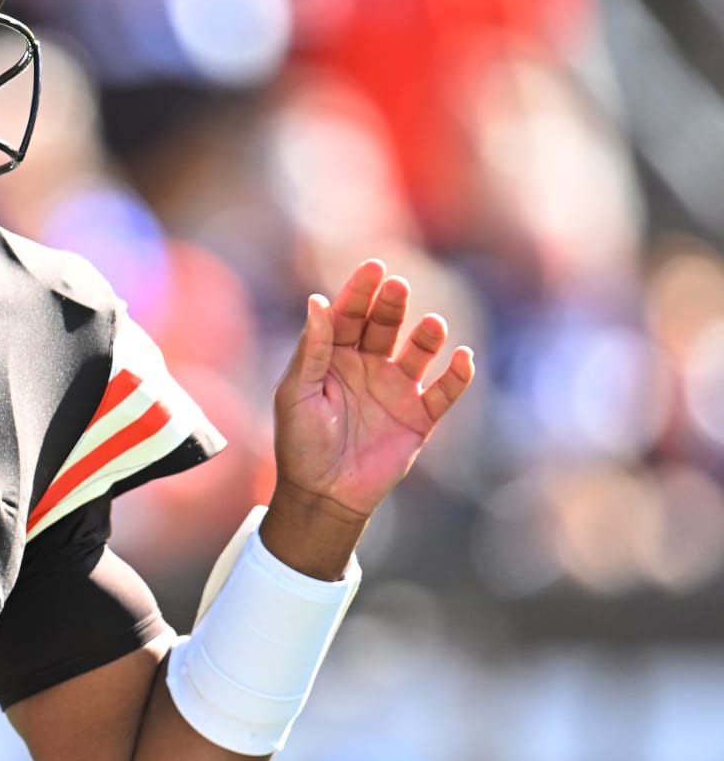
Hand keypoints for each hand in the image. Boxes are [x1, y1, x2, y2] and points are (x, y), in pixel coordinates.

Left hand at [272, 260, 474, 523]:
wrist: (323, 493)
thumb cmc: (301, 442)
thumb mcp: (297, 393)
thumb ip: (311, 349)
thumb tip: (317, 300)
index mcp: (333, 356)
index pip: (349, 314)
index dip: (360, 291)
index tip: (374, 267)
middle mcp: (367, 365)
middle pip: (384, 326)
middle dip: (392, 305)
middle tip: (398, 286)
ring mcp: (396, 389)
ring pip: (418, 353)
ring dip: (426, 337)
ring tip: (432, 325)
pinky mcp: (419, 416)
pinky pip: (444, 391)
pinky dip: (457, 375)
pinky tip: (462, 358)